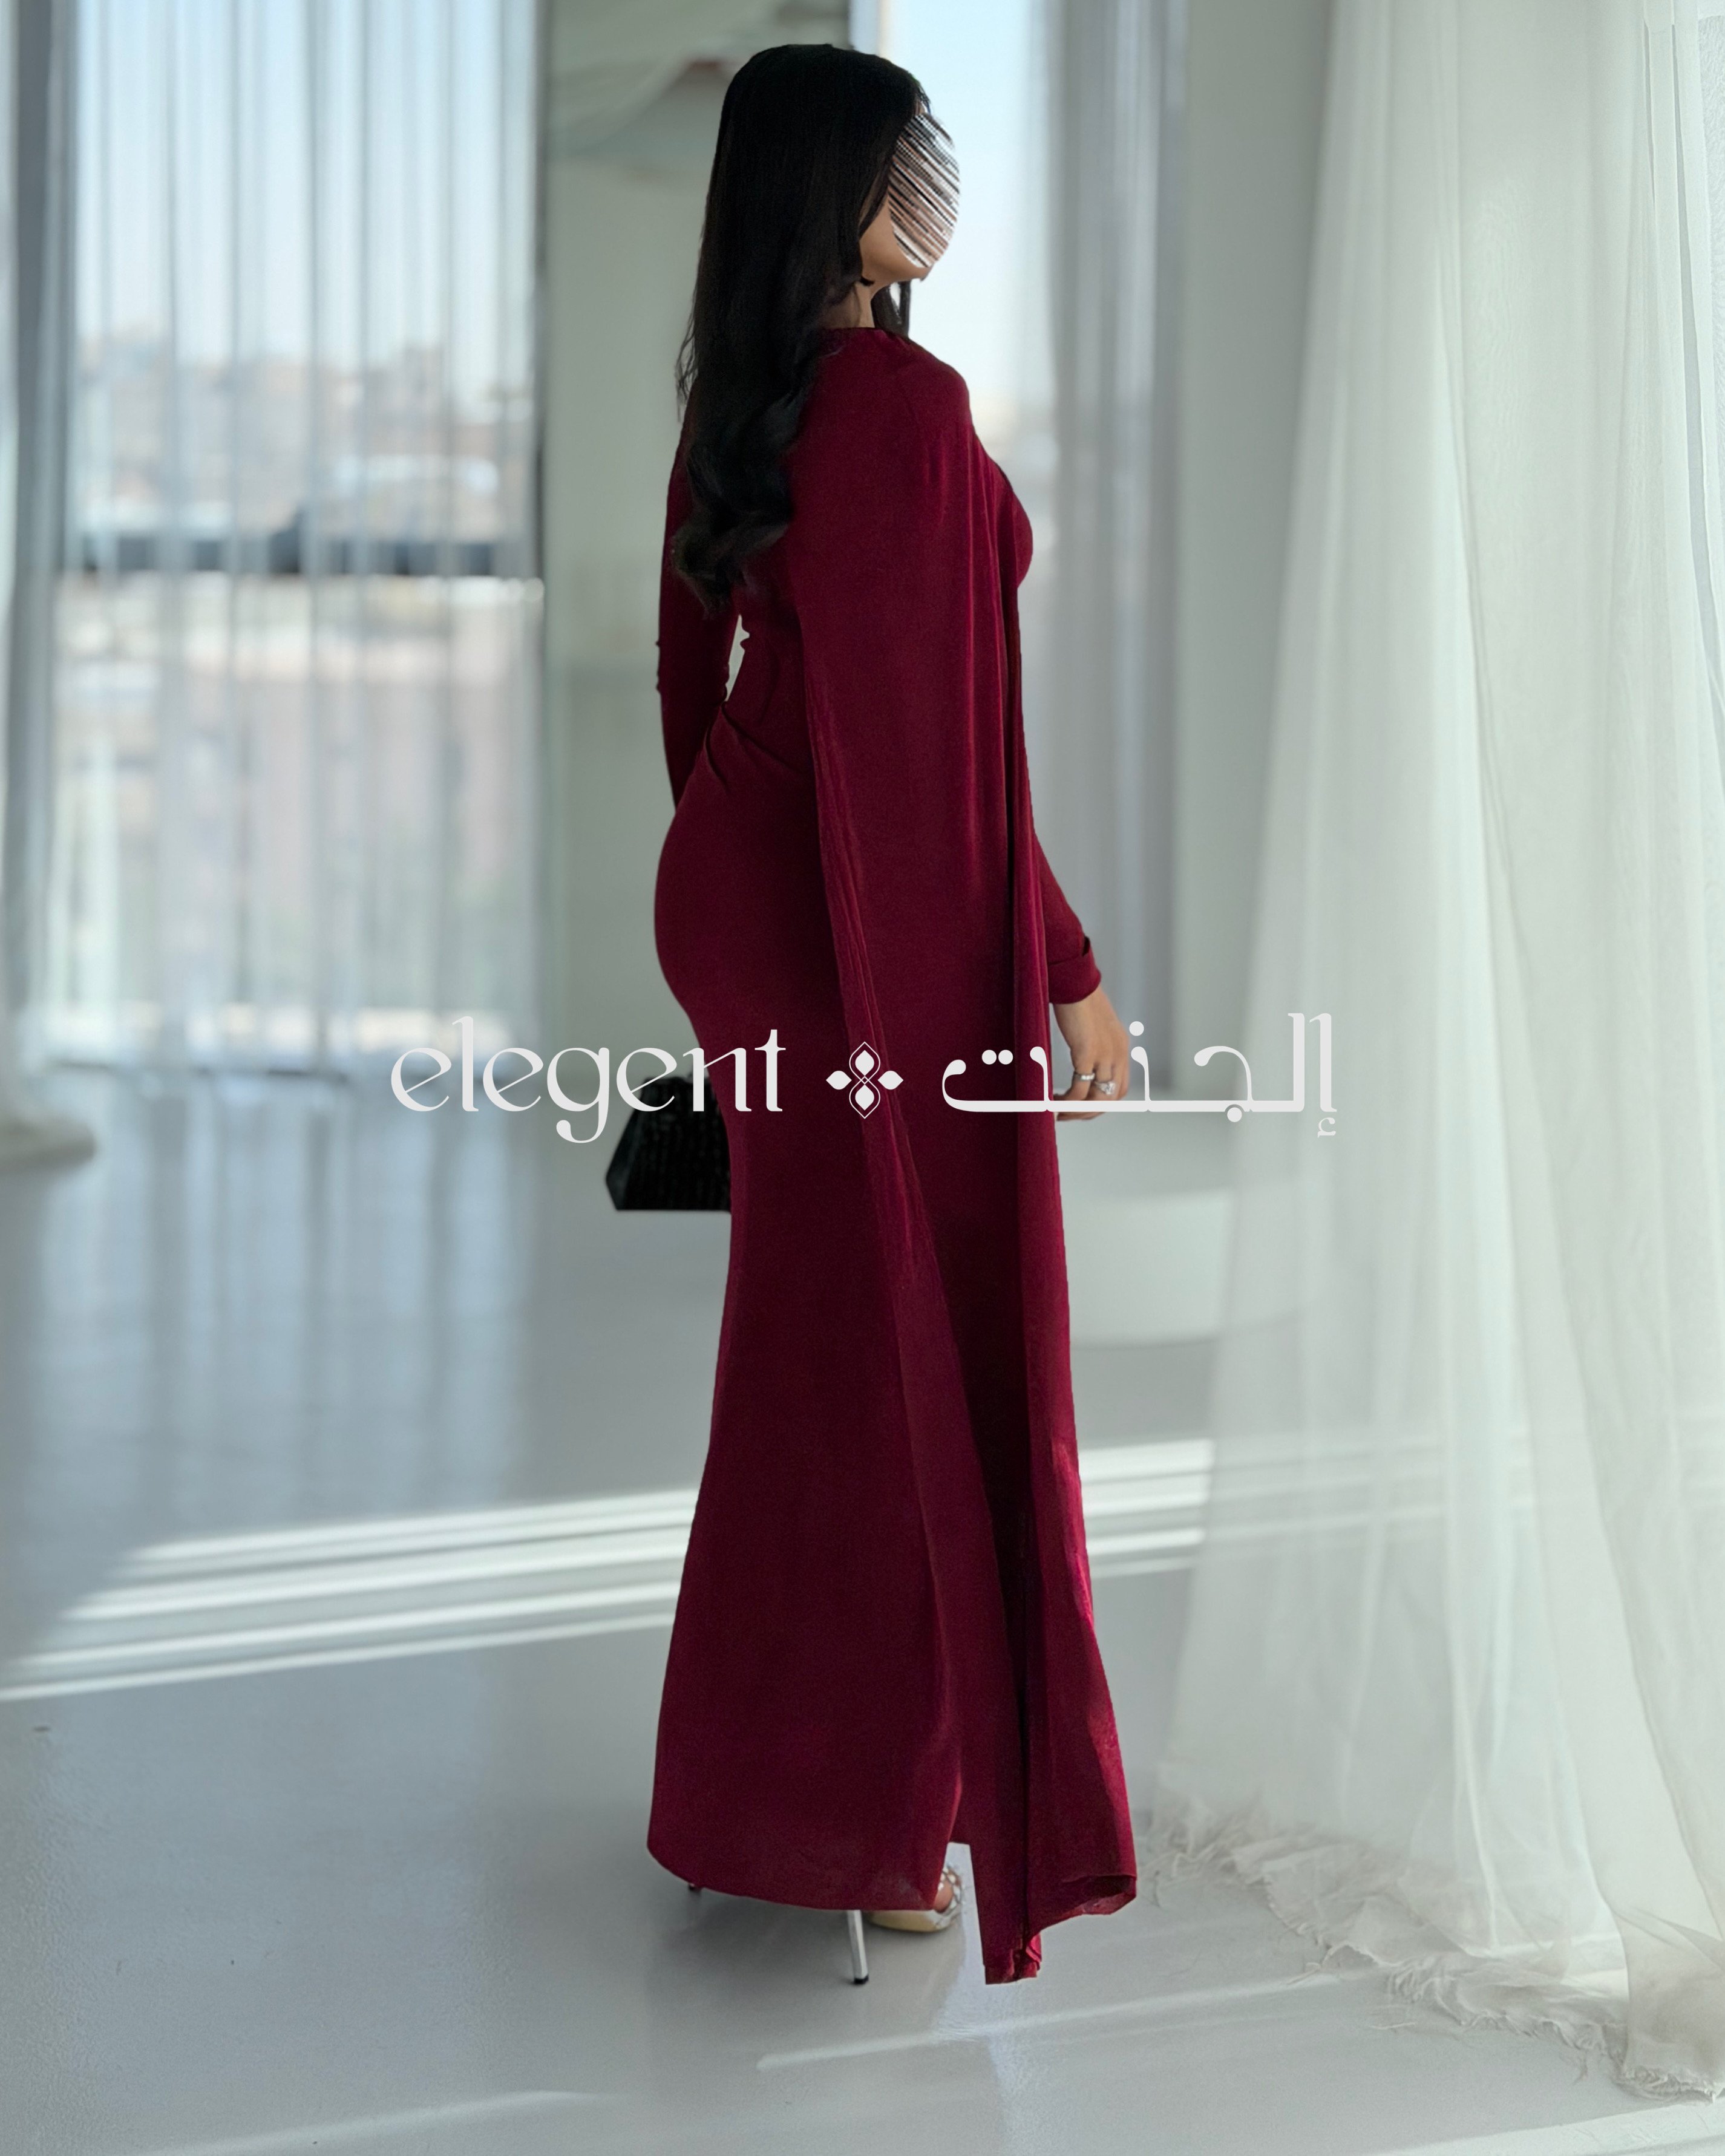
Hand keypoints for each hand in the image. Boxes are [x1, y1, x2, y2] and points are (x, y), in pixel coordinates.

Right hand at [1052, 986, 1130, 1121]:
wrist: (1073, 981)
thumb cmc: (1077, 999)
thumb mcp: (1093, 1026)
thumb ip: (1092, 1043)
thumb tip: (1081, 1056)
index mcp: (1120, 1048)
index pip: (1119, 1089)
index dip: (1100, 1103)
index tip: (1079, 1107)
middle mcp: (1118, 1055)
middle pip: (1110, 1099)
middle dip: (1088, 1113)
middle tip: (1067, 1116)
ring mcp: (1105, 1055)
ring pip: (1097, 1099)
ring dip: (1077, 1112)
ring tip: (1058, 1113)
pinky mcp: (1088, 1052)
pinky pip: (1079, 1089)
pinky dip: (1067, 1101)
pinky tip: (1054, 1101)